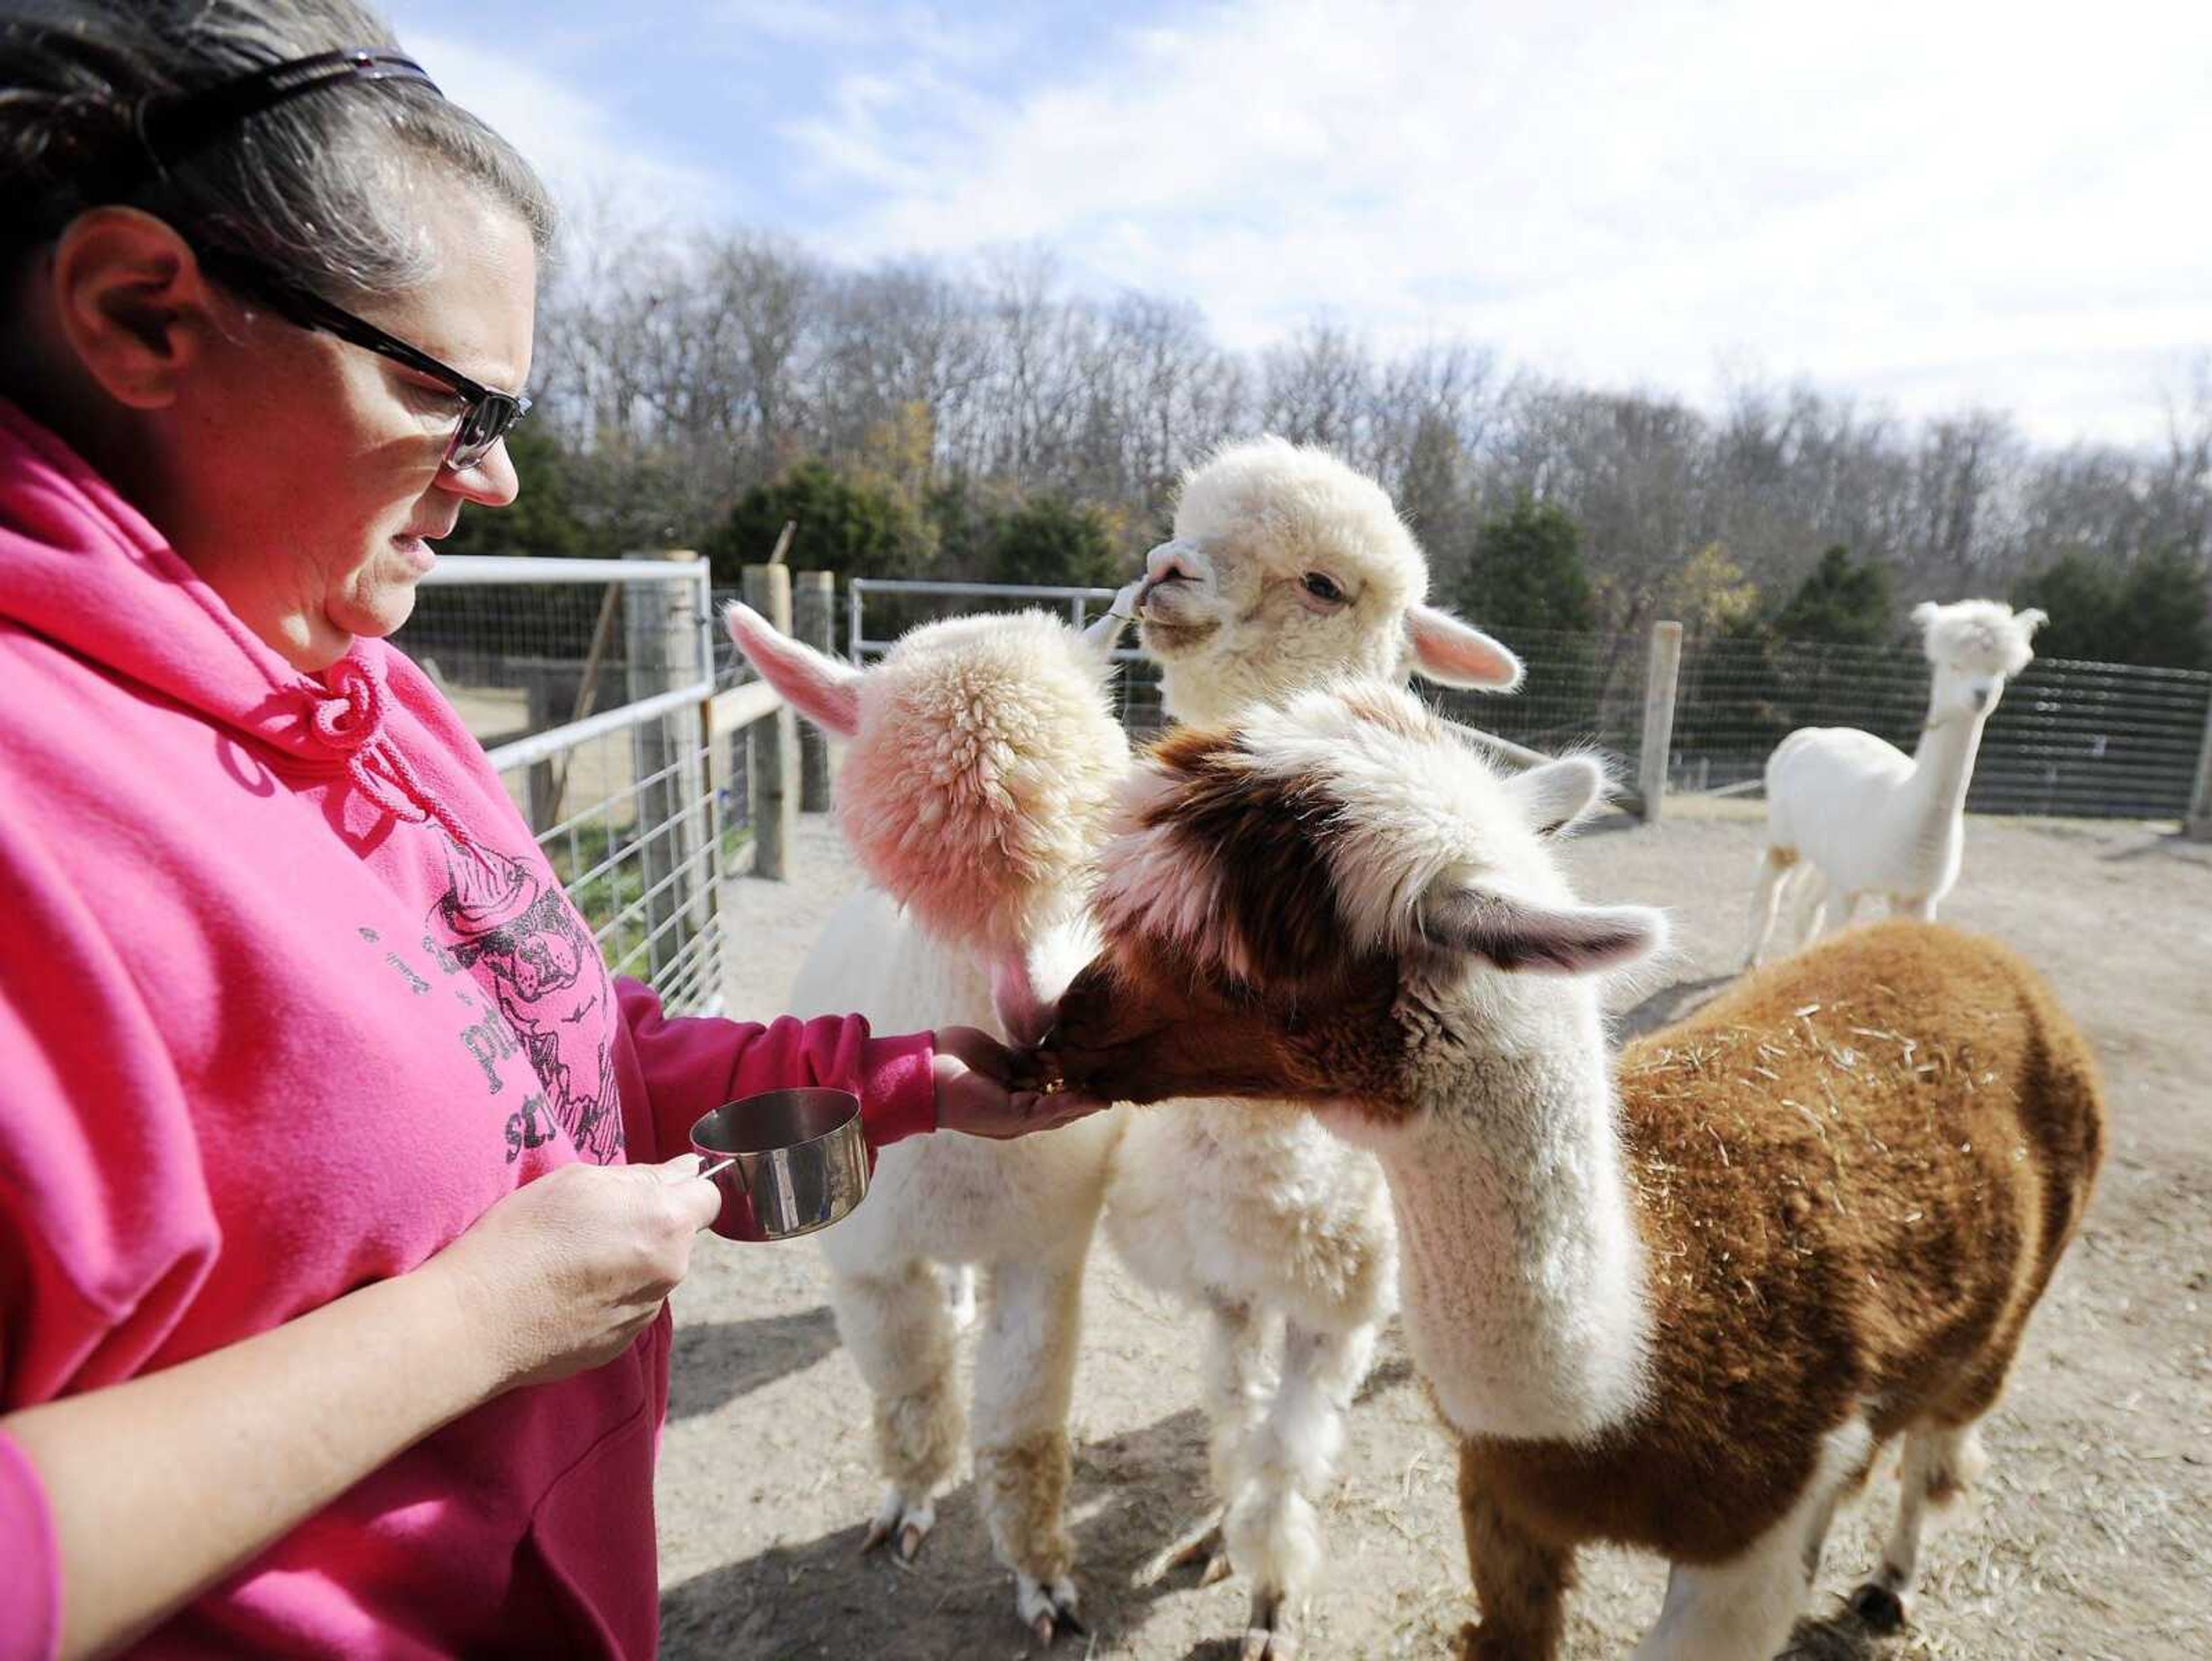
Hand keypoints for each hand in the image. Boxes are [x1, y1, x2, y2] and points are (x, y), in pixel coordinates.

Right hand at [422, 1155, 723, 1392]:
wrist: (478, 1319)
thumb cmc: (523, 1237)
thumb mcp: (580, 1181)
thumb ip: (644, 1177)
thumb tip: (686, 1171)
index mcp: (666, 1223)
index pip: (710, 1197)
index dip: (685, 1189)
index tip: (653, 1191)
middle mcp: (669, 1272)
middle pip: (678, 1238)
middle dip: (649, 1227)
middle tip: (592, 1224)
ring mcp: (645, 1314)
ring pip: (651, 1275)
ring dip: (627, 1264)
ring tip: (569, 1262)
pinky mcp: (620, 1345)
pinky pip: (626, 1309)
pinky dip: (605, 1299)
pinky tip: (563, 1294)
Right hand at [931, 1025, 1110, 1139]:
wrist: (928, 1075)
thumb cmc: (967, 1104)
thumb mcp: (1012, 1115)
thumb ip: (1050, 1110)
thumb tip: (1092, 1105)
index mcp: (1021, 1121)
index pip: (1063, 1113)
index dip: (1085, 1103)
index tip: (1109, 1093)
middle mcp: (1020, 1100)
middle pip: (1060, 1091)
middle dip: (1079, 1081)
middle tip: (1102, 1068)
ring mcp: (1013, 1078)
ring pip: (1049, 1070)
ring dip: (1065, 1063)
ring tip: (1086, 1054)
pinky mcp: (1006, 1056)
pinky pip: (1033, 1052)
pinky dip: (1048, 1049)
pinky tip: (1063, 1042)